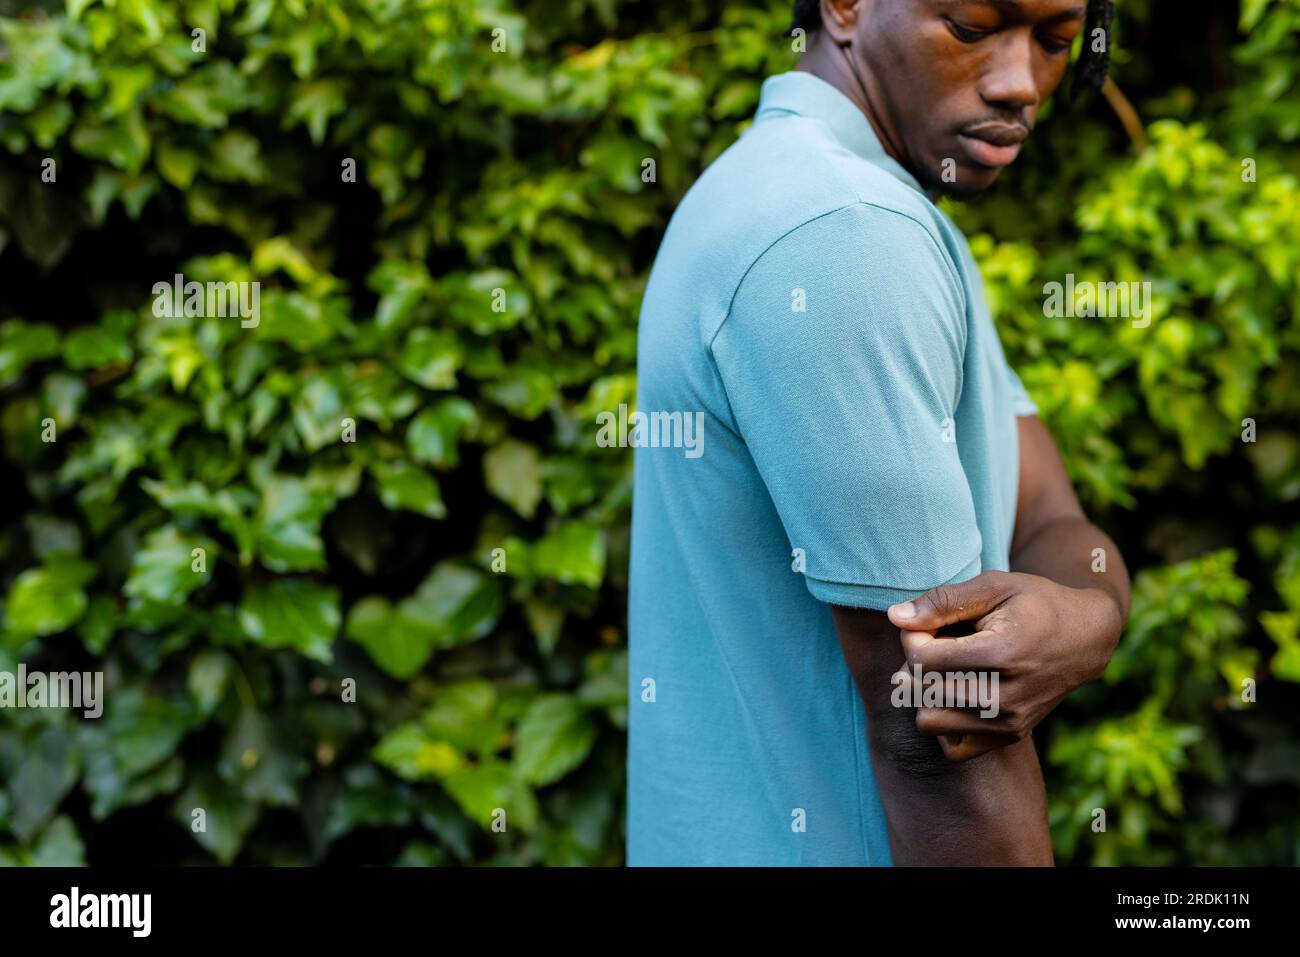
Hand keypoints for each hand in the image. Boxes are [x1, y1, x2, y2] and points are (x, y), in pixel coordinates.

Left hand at [886, 570, 1122, 761]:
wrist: (1085, 638)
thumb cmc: (1035, 604)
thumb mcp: (993, 586)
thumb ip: (943, 601)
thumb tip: (895, 616)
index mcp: (1002, 655)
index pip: (922, 660)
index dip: (911, 637)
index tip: (926, 624)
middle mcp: (1005, 697)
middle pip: (921, 691)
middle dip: (914, 664)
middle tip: (935, 643)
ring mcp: (1008, 723)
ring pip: (929, 721)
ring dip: (924, 694)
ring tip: (943, 670)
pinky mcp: (1009, 737)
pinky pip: (952, 749)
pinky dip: (943, 724)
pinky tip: (952, 695)